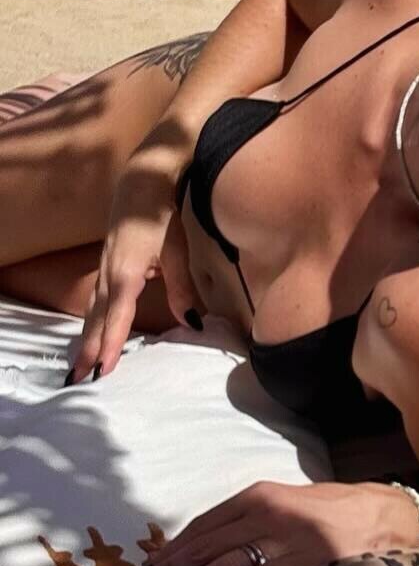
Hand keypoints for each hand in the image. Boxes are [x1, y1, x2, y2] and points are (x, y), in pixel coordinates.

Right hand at [73, 168, 199, 381]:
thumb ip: (182, 289)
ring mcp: (104, 270)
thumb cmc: (161, 218)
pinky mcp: (105, 266)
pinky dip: (90, 320)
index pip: (117, 318)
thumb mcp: (176, 253)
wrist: (141, 185)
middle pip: (97, 320)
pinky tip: (90, 330)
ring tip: (79, 365)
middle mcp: (109, 276)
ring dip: (86, 338)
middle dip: (88, 350)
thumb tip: (192, 323)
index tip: (103, 371)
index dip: (110, 345)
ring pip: (92, 311)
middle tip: (79, 380)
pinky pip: (95, 300)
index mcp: (126, 275)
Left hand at [133, 481, 413, 565]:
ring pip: (226, 563)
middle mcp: (265, 510)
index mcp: (258, 494)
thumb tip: (206, 544)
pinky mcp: (301, 560)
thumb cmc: (325, 509)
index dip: (176, 548)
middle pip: (208, 543)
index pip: (205, 523)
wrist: (374, 514)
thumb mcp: (282, 504)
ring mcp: (282, 536)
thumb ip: (247, 519)